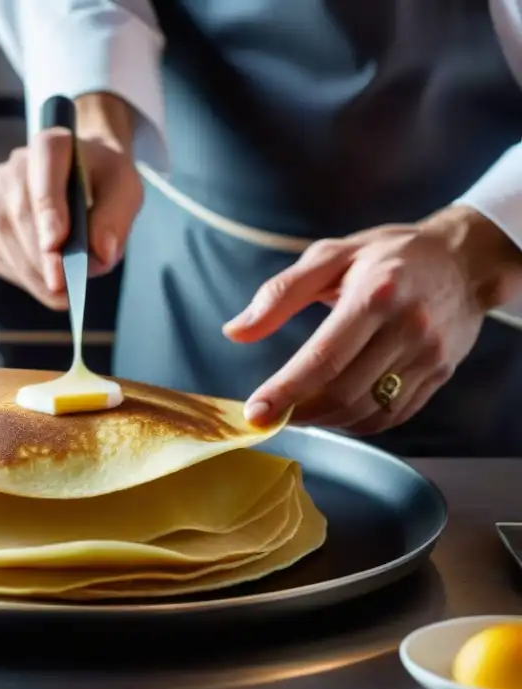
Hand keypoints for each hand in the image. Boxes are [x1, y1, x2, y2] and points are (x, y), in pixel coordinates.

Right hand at [0, 94, 142, 309]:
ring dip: (34, 274)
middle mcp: (12, 168)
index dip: (48, 208)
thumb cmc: (101, 183)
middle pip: (20, 215)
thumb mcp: (125, 189)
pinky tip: (42, 280)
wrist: (80, 180)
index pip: (44, 171)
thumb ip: (117, 217)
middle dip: (43, 258)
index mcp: (51, 146)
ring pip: (5, 241)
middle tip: (66, 290)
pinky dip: (20, 277)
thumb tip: (100, 254)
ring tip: (63, 291)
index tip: (56, 244)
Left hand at [224, 205, 521, 434]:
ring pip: (367, 411)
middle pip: (344, 392)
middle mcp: (407, 329)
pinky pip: (392, 415)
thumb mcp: (331, 256)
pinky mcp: (439, 375)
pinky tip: (335, 410)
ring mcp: (428, 356)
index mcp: (375, 295)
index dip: (285, 391)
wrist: (465, 259)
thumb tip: (236, 331)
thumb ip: (279, 294)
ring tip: (299, 410)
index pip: (323, 358)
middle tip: (272, 412)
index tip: (255, 412)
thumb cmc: (390, 254)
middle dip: (299, 411)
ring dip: (325, 421)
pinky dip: (356, 422)